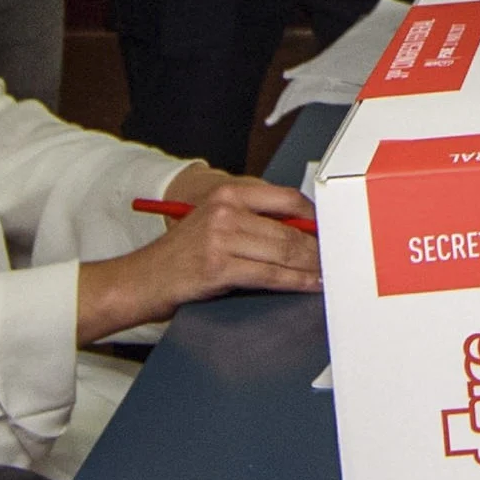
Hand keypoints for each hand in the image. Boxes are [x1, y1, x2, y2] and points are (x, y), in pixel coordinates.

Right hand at [76, 178, 322, 340]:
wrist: (141, 279)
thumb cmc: (182, 256)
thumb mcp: (214, 224)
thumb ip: (252, 221)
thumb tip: (303, 230)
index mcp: (227, 194)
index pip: (287, 198)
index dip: (315, 217)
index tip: (331, 230)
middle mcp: (225, 210)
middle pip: (290, 228)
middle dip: (319, 247)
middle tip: (338, 257)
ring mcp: (221, 238)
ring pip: (285, 252)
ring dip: (312, 266)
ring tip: (328, 273)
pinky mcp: (219, 267)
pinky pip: (270, 275)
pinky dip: (296, 282)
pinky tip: (310, 285)